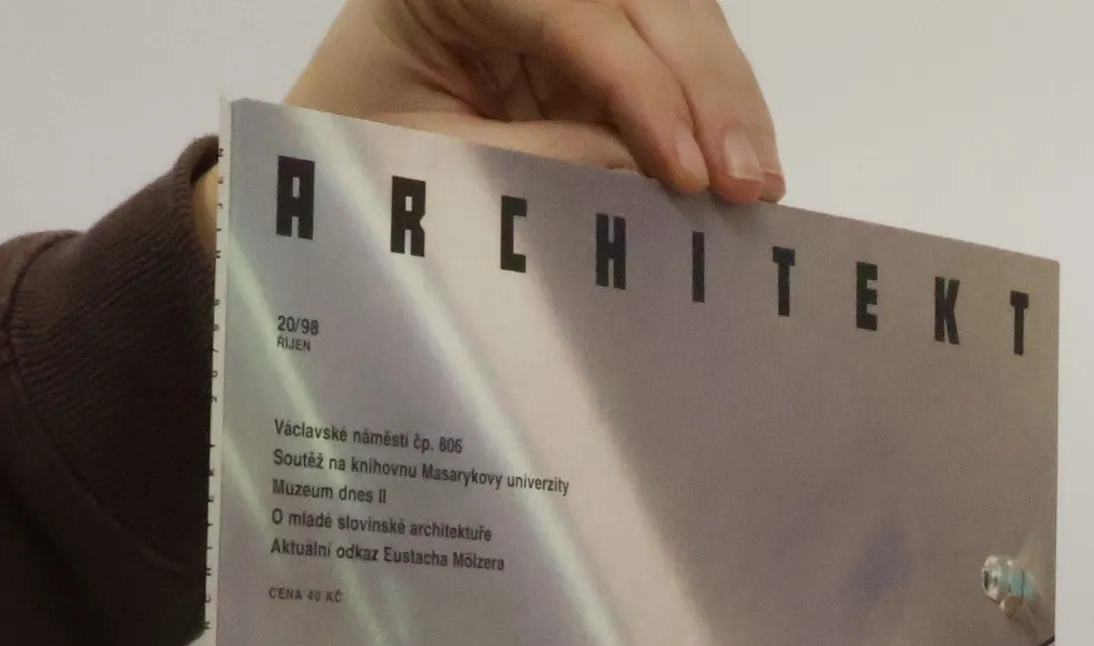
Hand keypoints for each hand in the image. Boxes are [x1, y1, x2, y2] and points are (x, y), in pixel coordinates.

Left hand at [286, 0, 782, 199]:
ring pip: (677, 17)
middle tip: (748, 180)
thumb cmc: (360, 154)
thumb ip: (526, 163)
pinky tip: (740, 159)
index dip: (643, 90)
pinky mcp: (596, 33)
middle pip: (647, 0)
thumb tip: (635, 172)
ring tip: (758, 181)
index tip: (685, 170)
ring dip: (726, 99)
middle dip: (708, 91)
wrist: (335, 158)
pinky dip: (713, 109)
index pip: (579, 13)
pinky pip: (673, 55)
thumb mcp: (426, 163)